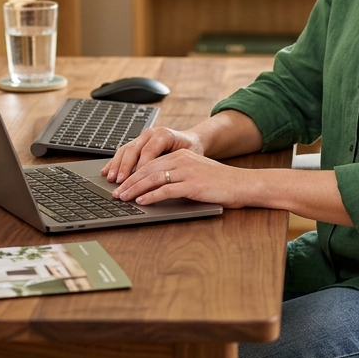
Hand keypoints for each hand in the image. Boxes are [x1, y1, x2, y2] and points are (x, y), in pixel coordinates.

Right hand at [100, 126, 203, 182]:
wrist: (192, 140)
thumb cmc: (191, 150)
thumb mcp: (187, 157)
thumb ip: (174, 165)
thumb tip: (162, 180)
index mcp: (164, 135)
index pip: (148, 151)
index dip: (140, 166)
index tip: (135, 180)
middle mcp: (151, 134)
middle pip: (133, 150)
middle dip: (124, 167)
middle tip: (119, 181)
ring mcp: (143, 137)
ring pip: (125, 150)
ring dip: (116, 165)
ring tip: (110, 178)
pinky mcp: (137, 143)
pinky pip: (123, 151)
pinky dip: (114, 162)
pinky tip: (106, 171)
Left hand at [110, 148, 251, 208]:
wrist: (242, 184)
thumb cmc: (221, 182)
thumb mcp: (196, 172)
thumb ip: (178, 175)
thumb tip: (156, 187)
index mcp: (181, 155)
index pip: (151, 163)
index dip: (133, 174)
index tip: (122, 183)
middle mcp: (182, 160)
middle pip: (148, 170)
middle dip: (129, 181)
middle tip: (116, 192)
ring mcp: (187, 172)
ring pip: (153, 179)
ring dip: (135, 189)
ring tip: (123, 198)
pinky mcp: (192, 185)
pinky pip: (166, 190)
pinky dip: (151, 196)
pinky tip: (142, 202)